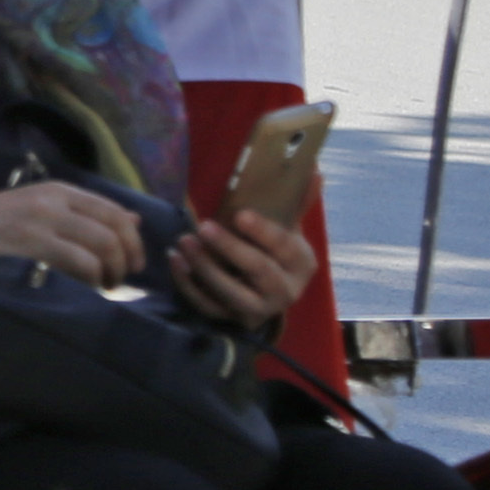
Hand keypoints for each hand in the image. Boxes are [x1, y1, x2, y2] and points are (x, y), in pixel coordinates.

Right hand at [0, 181, 148, 286]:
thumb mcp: (40, 206)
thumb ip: (84, 212)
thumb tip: (134, 221)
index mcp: (59, 190)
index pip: (115, 211)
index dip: (134, 241)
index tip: (135, 264)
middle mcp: (53, 202)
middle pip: (112, 232)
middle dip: (125, 262)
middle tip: (120, 281)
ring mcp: (40, 224)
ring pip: (99, 250)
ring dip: (109, 275)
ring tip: (102, 289)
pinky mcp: (28, 248)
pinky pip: (76, 266)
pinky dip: (87, 282)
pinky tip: (81, 291)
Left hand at [171, 209, 316, 327]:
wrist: (269, 292)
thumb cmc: (275, 251)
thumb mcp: (288, 227)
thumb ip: (297, 201)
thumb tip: (314, 170)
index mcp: (302, 263)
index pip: (284, 246)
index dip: (262, 231)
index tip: (240, 215)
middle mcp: (286, 291)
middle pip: (258, 270)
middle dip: (229, 248)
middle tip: (203, 226)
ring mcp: (258, 309)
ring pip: (231, 293)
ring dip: (204, 267)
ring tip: (183, 242)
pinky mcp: (232, 319)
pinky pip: (208, 306)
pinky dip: (188, 286)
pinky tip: (175, 261)